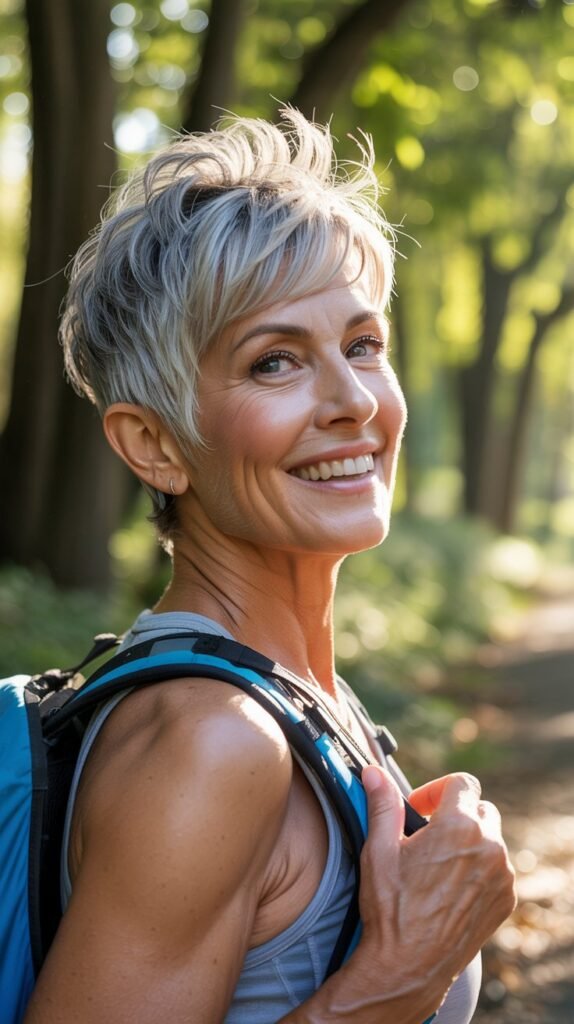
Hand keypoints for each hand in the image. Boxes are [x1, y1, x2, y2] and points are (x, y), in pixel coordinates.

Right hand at [352, 767, 515, 1017]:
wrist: (409, 965)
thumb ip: (382, 804)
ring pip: (491, 839)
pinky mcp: (505, 898)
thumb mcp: (379, 850)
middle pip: (479, 809)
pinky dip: (479, 868)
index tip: (419, 808)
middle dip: (455, 815)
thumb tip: (373, 773)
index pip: (461, 783)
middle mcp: (489, 847)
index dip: (436, 790)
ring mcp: (502, 875)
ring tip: (437, 863)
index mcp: (459, 827)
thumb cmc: (392, 909)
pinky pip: (497, 868)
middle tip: (427, 835)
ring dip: (469, 841)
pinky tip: (450, 886)